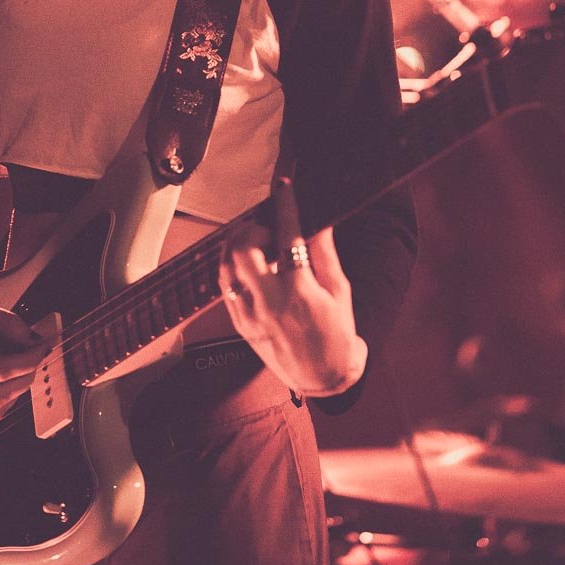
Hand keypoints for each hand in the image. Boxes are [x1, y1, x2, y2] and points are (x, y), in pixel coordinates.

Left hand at [218, 181, 366, 397]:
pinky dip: (232, 266)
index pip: (288, 238)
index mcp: (301, 295)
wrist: (323, 378)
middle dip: (254, 227)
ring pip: (226, 266)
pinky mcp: (239, 325)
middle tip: (269, 225)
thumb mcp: (340, 291)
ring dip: (238, 244)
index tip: (284, 187)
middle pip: (244, 249)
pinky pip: (225, 286)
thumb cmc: (337, 333)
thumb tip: (318, 219)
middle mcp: (271, 305)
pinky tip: (247, 260)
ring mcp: (250, 317)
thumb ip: (325, 253)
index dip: (285, 206)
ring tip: (257, 240)